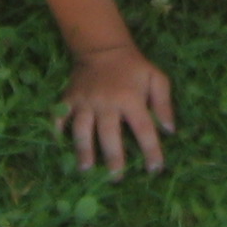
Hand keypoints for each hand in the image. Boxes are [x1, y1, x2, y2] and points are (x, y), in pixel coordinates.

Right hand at [55, 43, 174, 177]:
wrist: (103, 48)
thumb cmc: (132, 67)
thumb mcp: (156, 78)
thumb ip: (164, 103)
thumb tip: (169, 130)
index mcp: (130, 98)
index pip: (143, 129)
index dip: (151, 150)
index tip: (155, 169)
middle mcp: (107, 101)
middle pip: (109, 134)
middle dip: (113, 158)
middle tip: (116, 178)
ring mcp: (86, 100)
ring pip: (82, 129)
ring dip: (84, 150)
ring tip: (85, 170)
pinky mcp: (70, 98)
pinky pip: (61, 115)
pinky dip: (58, 129)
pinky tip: (59, 144)